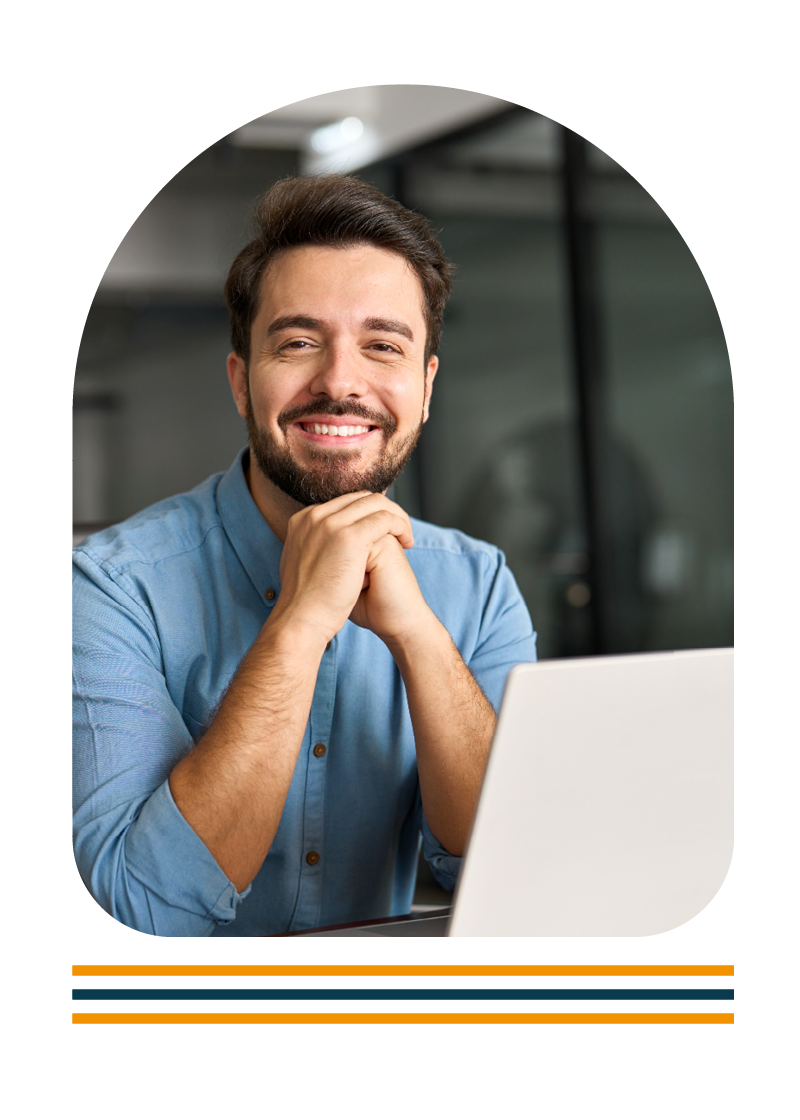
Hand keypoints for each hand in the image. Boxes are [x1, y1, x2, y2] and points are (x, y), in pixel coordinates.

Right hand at [271, 492, 417, 644]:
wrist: (301, 620)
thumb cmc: (306, 603)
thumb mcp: (301, 565)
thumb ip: (313, 548)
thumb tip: (324, 548)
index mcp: (303, 520)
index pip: (344, 503)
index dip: (367, 514)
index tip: (381, 531)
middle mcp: (314, 516)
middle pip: (360, 498)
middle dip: (384, 511)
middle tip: (399, 531)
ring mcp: (331, 524)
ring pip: (376, 503)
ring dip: (397, 517)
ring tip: (406, 537)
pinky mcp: (349, 536)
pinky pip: (385, 518)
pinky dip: (401, 526)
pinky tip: (407, 542)